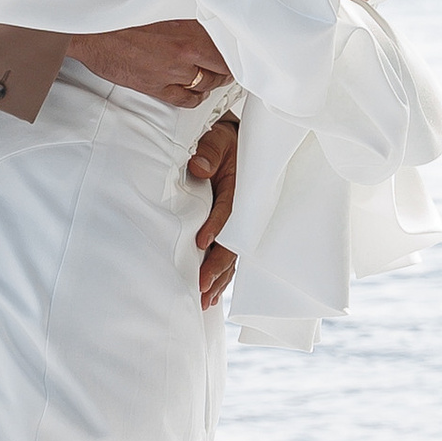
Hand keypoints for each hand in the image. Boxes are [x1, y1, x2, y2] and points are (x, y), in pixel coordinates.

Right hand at [67, 18, 229, 108]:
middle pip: (222, 69)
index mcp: (187, 30)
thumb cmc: (124, 28)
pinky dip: (194, 98)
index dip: (234, 56)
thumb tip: (209, 40)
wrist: (96, 38)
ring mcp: (173, 72)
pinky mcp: (159, 88)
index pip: (226, 48)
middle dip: (226, 71)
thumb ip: (188, 32)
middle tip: (227, 72)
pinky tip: (193, 93)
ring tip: (209, 81)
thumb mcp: (163, 22)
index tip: (237, 58)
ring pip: (207, 85)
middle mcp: (184, 51)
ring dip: (210, 85)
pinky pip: (188, 100)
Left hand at [188, 109, 237, 310]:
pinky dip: (221, 275)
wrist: (239, 144)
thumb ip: (208, 151)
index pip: (230, 212)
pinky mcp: (234, 231)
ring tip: (204, 300)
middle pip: (233, 244)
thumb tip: (197, 167)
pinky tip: (210, 294)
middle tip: (201, 287)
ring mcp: (240, 224)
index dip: (217, 228)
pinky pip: (229, 256)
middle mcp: (244, 212)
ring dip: (219, 279)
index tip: (202, 243)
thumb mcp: (217, 139)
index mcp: (242, 189)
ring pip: (232, 257)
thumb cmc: (224, 142)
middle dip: (218, 267)